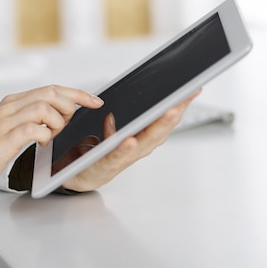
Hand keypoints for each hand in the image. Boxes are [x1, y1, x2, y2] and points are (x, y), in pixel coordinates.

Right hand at [0, 85, 103, 195]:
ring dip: (57, 122)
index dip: (77, 93)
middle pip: (50, 93)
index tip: (95, 101)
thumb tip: (61, 115)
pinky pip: (33, 129)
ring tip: (53, 135)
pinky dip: (45, 135)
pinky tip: (43, 144)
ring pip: (44, 108)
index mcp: (13, 102)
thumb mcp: (11, 128)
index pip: (51, 88)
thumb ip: (32, 118)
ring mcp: (5, 122)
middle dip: (70, 107)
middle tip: (69, 124)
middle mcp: (9, 107)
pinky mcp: (3, 139)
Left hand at [61, 90, 200, 192]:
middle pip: (160, 131)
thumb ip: (113, 128)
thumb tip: (113, 116)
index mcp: (139, 140)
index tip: (191, 90)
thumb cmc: (93, 158)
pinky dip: (125, 148)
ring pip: (145, 142)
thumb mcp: (106, 138)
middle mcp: (137, 150)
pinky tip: (131, 140)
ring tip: (168, 111)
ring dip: (157, 127)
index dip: (177, 106)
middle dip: (173, 113)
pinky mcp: (106, 166)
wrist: (74, 177)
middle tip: (186, 97)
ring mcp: (124, 159)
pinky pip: (117, 156)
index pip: (162, 121)